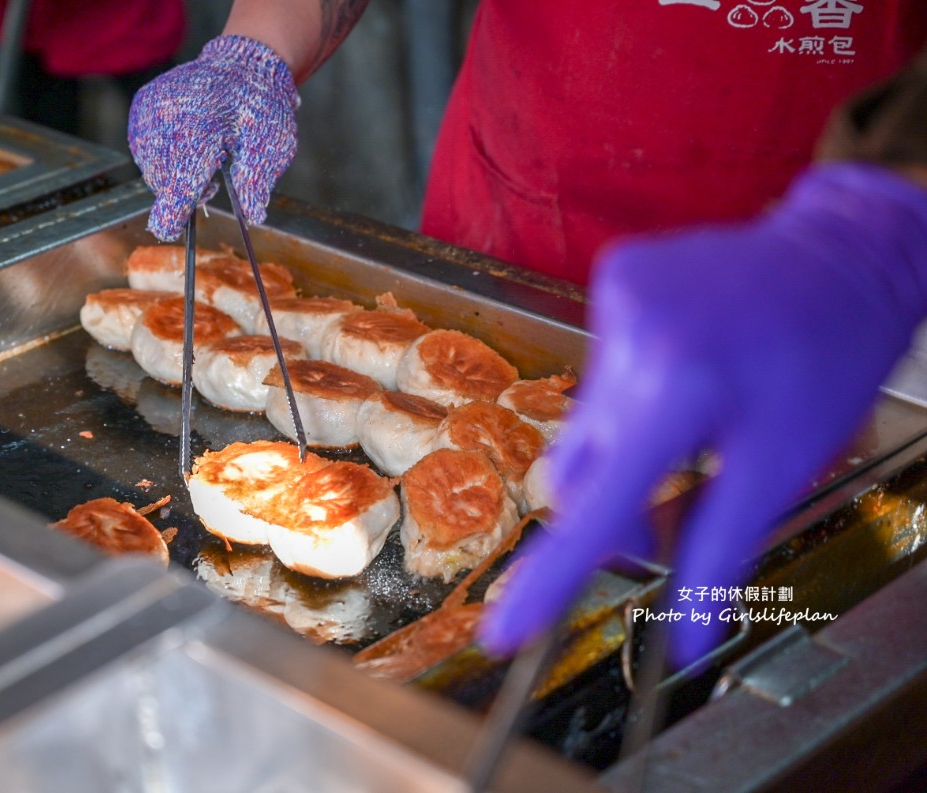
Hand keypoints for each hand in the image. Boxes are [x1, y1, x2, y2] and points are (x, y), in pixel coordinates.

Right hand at [128, 35, 298, 240]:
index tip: (166, 231)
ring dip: (173, 175)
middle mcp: (168, 116)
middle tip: (214, 174)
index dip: (173, 211)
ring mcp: (150, 109)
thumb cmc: (260, 108)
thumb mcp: (272, 144)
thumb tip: (253, 214)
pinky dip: (162, 157)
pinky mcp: (141, 106)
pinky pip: (143, 149)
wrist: (241, 66)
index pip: (181, 181)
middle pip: (165, 179)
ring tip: (202, 155)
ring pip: (151, 167)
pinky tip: (186, 145)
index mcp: (203, 128)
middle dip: (186, 190)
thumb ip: (257, 180)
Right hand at [478, 164, 926, 666]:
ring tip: (691, 425)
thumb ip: (719, 553)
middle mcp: (632, 336)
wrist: (846, 251)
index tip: (502, 634)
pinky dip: (629, 389)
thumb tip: (686, 643)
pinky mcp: (614, 273)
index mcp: (680, 388)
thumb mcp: (781, 465)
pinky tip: (682, 367)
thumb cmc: (828, 361)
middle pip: (582, 465)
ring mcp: (616, 296)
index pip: (599, 503)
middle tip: (654, 536)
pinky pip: (600, 365)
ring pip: (588, 418)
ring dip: (625, 444)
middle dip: (613, 511)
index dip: (550, 578)